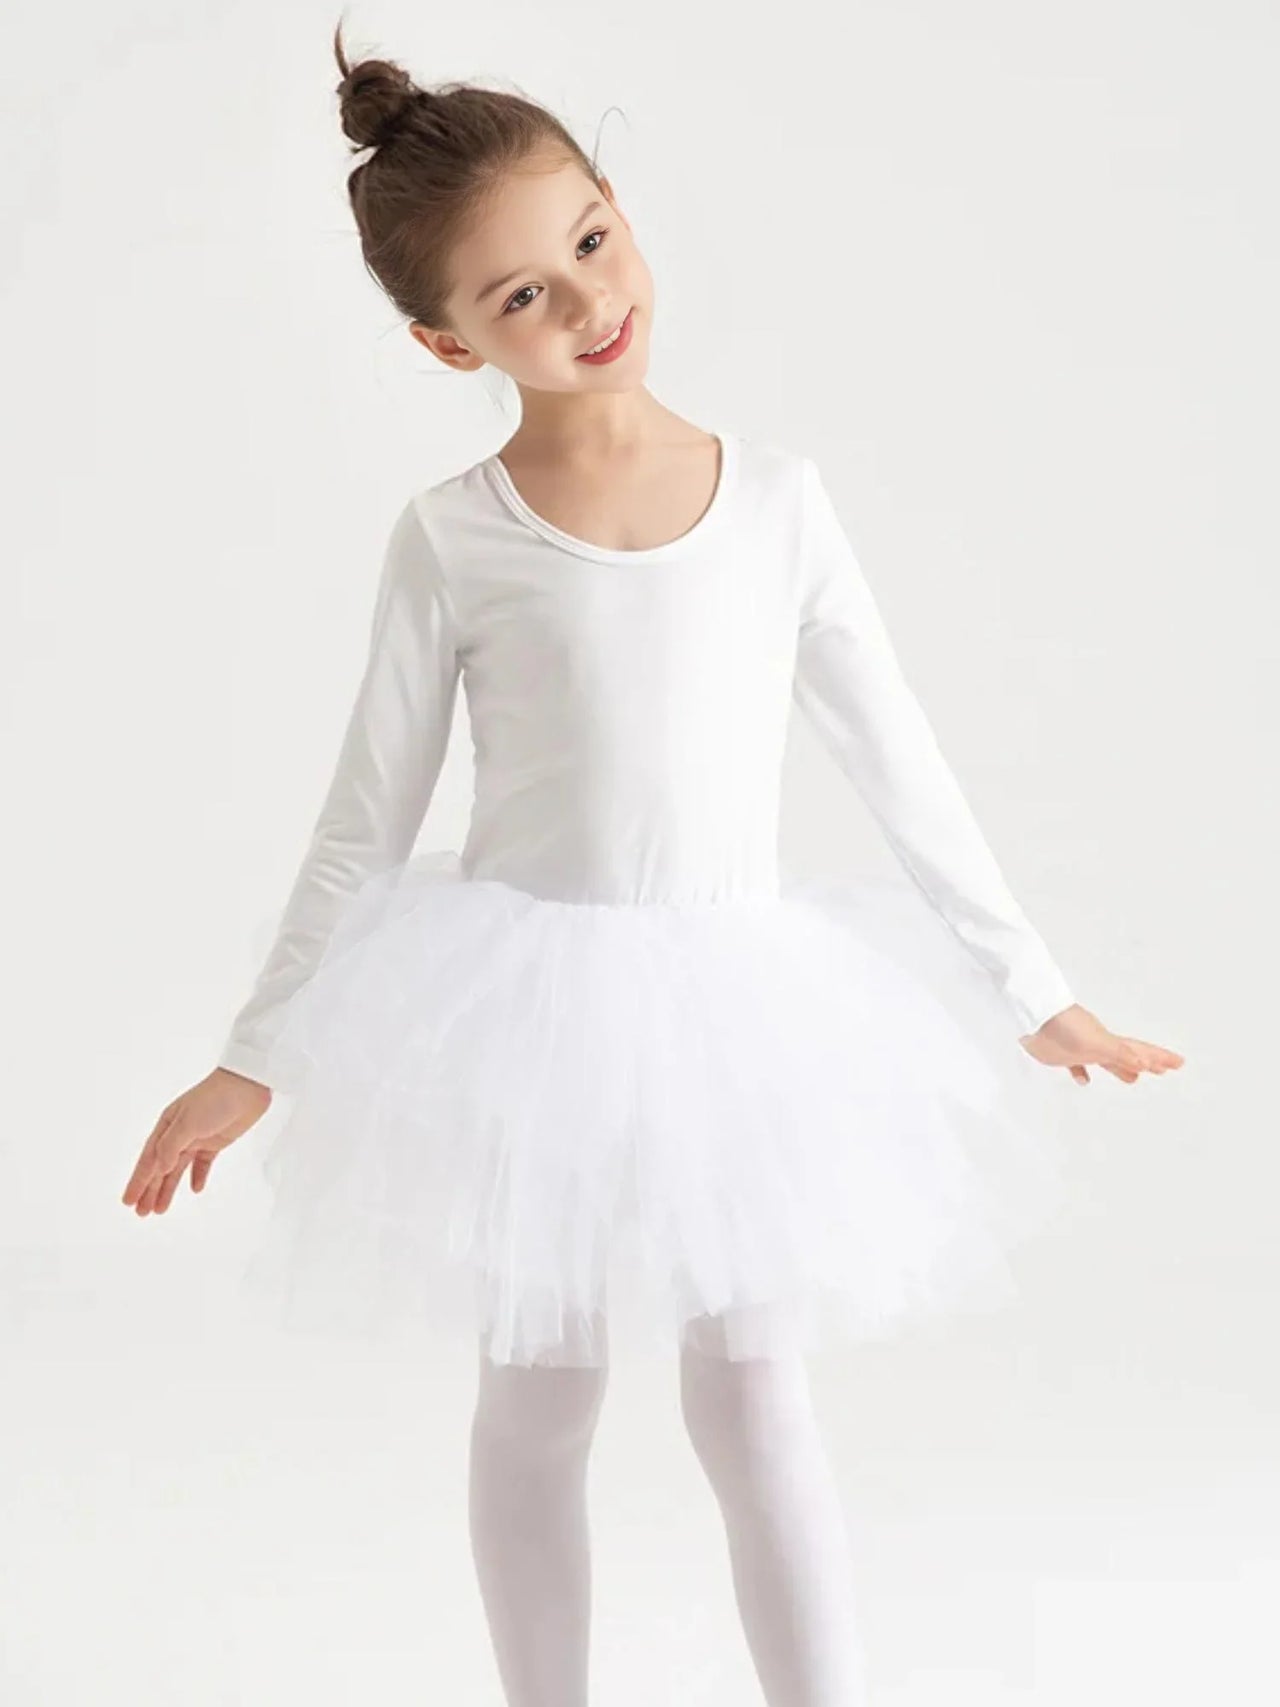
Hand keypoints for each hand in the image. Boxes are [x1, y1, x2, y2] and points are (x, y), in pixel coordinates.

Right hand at [121, 1067, 271, 1215]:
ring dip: (168, 1188)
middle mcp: (178, 1134)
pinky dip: (198, 1176)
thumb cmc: (215, 1098)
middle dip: (149, 1190)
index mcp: (167, 1127)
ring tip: (159, 1209)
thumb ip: (172, 1146)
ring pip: (178, 1169)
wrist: (248, 1085)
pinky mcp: (215, 1142)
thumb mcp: (188, 1122)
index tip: (128, 1201)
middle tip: (141, 1213)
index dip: (138, 1181)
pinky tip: (195, 1189)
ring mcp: (197, 1138)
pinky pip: (202, 1164)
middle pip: (160, 1168)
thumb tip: (161, 1168)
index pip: (148, 1160)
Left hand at [1019, 1003, 1184, 1084]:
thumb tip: (1144, 1065)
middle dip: (1148, 1062)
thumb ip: (1118, 1053)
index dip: (1158, 1058)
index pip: (1139, 1051)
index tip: (1178, 1063)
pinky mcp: (1060, 1052)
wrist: (1032, 1014)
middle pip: (1128, 1055)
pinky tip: (1084, 1080)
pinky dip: (1082, 1072)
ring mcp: (1079, 1047)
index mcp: (1108, 1042)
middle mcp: (1098, 1044)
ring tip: (1133, 1079)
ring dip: (1120, 1069)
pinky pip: (1076, 1065)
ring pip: (1106, 1060)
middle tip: (1164, 1070)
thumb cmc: (1063, 1026)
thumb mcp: (1095, 1042)